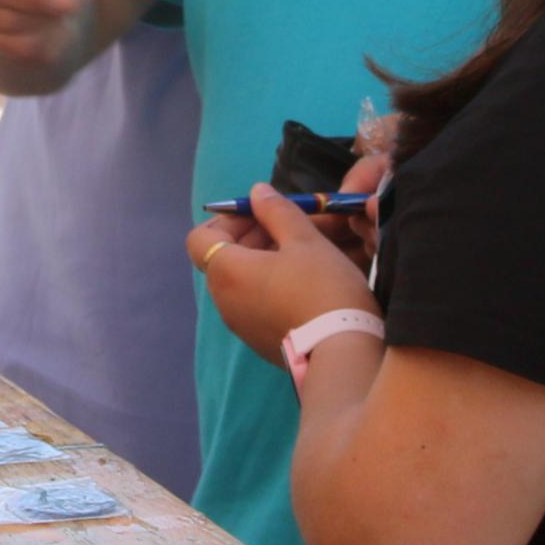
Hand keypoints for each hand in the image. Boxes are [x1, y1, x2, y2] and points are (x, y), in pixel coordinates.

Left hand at [191, 185, 377, 363]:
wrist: (343, 353)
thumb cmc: (322, 288)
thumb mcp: (305, 241)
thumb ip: (277, 211)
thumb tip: (256, 191)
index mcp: (225, 272)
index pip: (201, 238)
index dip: (229, 220)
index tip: (262, 214)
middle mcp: (223, 301)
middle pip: (226, 258)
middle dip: (256, 236)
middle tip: (294, 227)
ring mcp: (240, 325)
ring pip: (246, 280)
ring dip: (269, 260)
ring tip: (308, 251)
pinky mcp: (260, 341)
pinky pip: (258, 303)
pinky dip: (275, 285)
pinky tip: (310, 281)